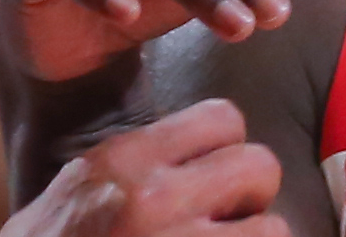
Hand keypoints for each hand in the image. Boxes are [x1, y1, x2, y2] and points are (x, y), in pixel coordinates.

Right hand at [2, 104, 283, 236]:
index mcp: (122, 161)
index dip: (228, 151)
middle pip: (260, 166)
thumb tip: (194, 156)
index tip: (212, 182)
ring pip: (271, 227)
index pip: (223, 118)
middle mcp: (153, 197)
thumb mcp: (74, 194)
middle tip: (225, 224)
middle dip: (251, 198)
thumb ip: (132, 168)